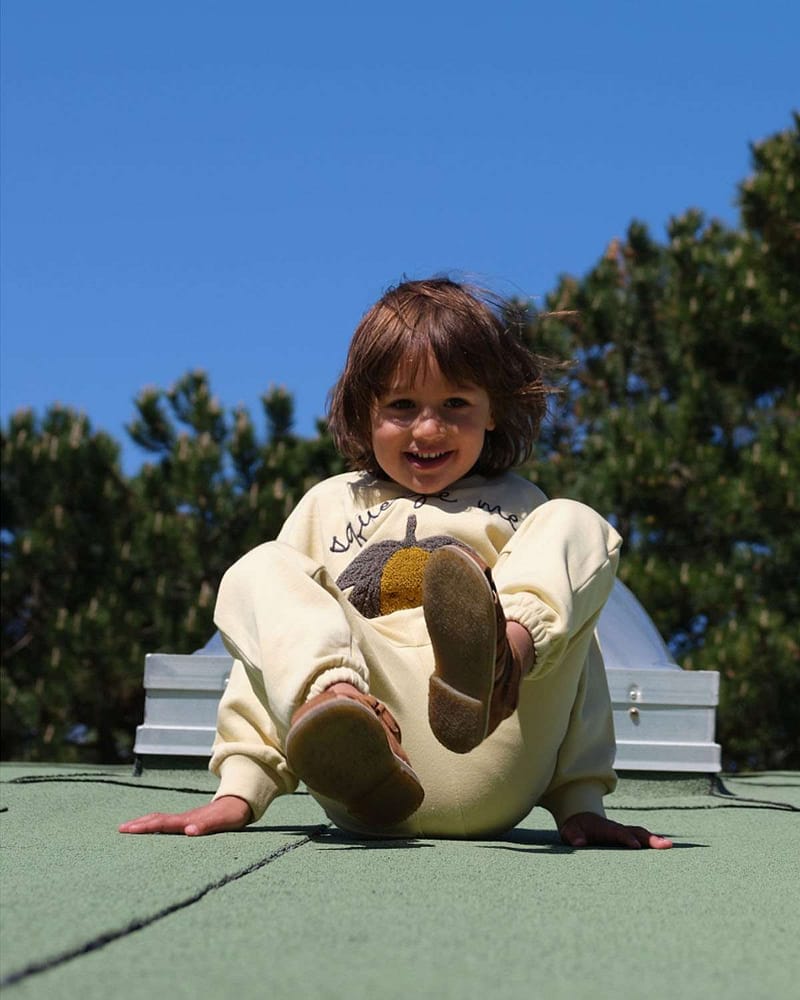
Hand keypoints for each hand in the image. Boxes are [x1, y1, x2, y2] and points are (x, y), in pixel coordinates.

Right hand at [118, 795, 251, 836]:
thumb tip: (188, 831)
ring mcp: (186, 819)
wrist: (242, 802)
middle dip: (138, 824)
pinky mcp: (190, 821)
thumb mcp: (223, 821)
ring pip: (160, 820)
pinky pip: (167, 823)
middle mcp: (184, 819)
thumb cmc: (233, 815)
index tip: (128, 830)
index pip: (162, 824)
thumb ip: (206, 825)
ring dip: (144, 824)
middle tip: (120, 829)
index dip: (145, 827)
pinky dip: (154, 825)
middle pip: (157, 819)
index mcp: (188, 820)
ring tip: (128, 828)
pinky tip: (151, 830)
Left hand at [560, 812, 672, 849]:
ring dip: (655, 840)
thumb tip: (579, 843)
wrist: (580, 819)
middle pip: (636, 831)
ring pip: (642, 834)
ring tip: (669, 846)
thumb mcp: (569, 831)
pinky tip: (665, 848)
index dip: (626, 838)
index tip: (635, 846)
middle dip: (650, 838)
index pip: (617, 832)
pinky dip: (653, 842)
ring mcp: (624, 832)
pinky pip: (642, 839)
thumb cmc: (575, 828)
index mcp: (605, 828)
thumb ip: (574, 836)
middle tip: (666, 845)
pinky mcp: (627, 837)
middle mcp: (618, 829)